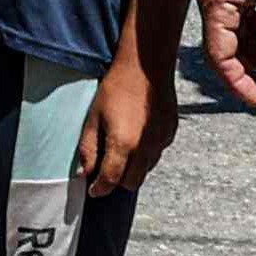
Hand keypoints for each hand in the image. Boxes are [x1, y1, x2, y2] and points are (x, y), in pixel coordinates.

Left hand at [79, 52, 179, 194]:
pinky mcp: (170, 133)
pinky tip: (136, 137)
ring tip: (120, 151)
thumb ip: (88, 149)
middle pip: (131, 183)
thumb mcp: (94, 118)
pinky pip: (156, 154)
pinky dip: (145, 154)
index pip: (111, 181)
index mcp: (124, 145)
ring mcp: (161, 141)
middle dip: (117, 181)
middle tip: (105, 171)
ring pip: (146, 170)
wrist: (147, 65)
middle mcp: (146, 148)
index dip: (99, 189)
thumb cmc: (116, 87)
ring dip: (132, 168)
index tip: (92, 190)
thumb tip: (85, 173)